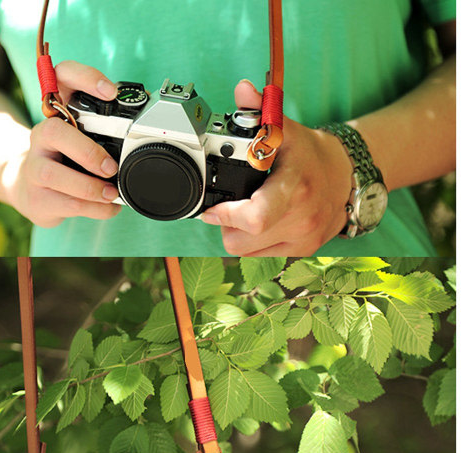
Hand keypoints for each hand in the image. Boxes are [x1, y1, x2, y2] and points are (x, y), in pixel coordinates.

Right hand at [5, 61, 121, 227]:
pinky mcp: (36, 196)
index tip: (111, 93)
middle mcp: (41, 136)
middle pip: (53, 132)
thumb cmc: (65, 163)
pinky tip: (108, 208)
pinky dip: (93, 209)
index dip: (84, 78)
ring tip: (111, 194)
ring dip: (89, 187)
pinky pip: (65, 203)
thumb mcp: (83, 141)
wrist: (31, 191)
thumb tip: (145, 131)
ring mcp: (34, 167)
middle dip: (86, 151)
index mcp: (57, 114)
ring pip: (53, 174)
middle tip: (110, 168)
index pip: (62, 78)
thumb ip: (106, 133)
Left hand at [201, 80, 351, 255]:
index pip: (253, 218)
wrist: (347, 176)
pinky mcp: (304, 249)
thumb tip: (243, 90)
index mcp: (295, 187)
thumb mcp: (287, 128)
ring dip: (239, 235)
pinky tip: (261, 223)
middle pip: (239, 241)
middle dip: (226, 225)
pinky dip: (254, 242)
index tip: (211, 208)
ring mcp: (304, 238)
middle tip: (229, 206)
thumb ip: (261, 111)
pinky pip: (262, 255)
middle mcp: (302, 218)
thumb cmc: (309, 154)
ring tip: (245, 212)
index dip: (225, 216)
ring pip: (247, 251)